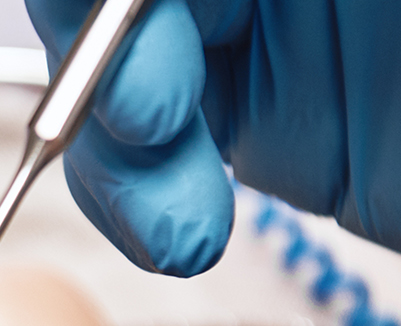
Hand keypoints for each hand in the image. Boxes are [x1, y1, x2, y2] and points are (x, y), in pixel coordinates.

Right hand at [27, 0, 400, 325]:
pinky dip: (132, 187)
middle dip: (107, 25)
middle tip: (145, 104)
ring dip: (108, 122)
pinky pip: (157, 146)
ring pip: (127, 46)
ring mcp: (292, 26)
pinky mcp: (284, 128)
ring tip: (169, 206)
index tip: (134, 17)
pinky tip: (174, 229)